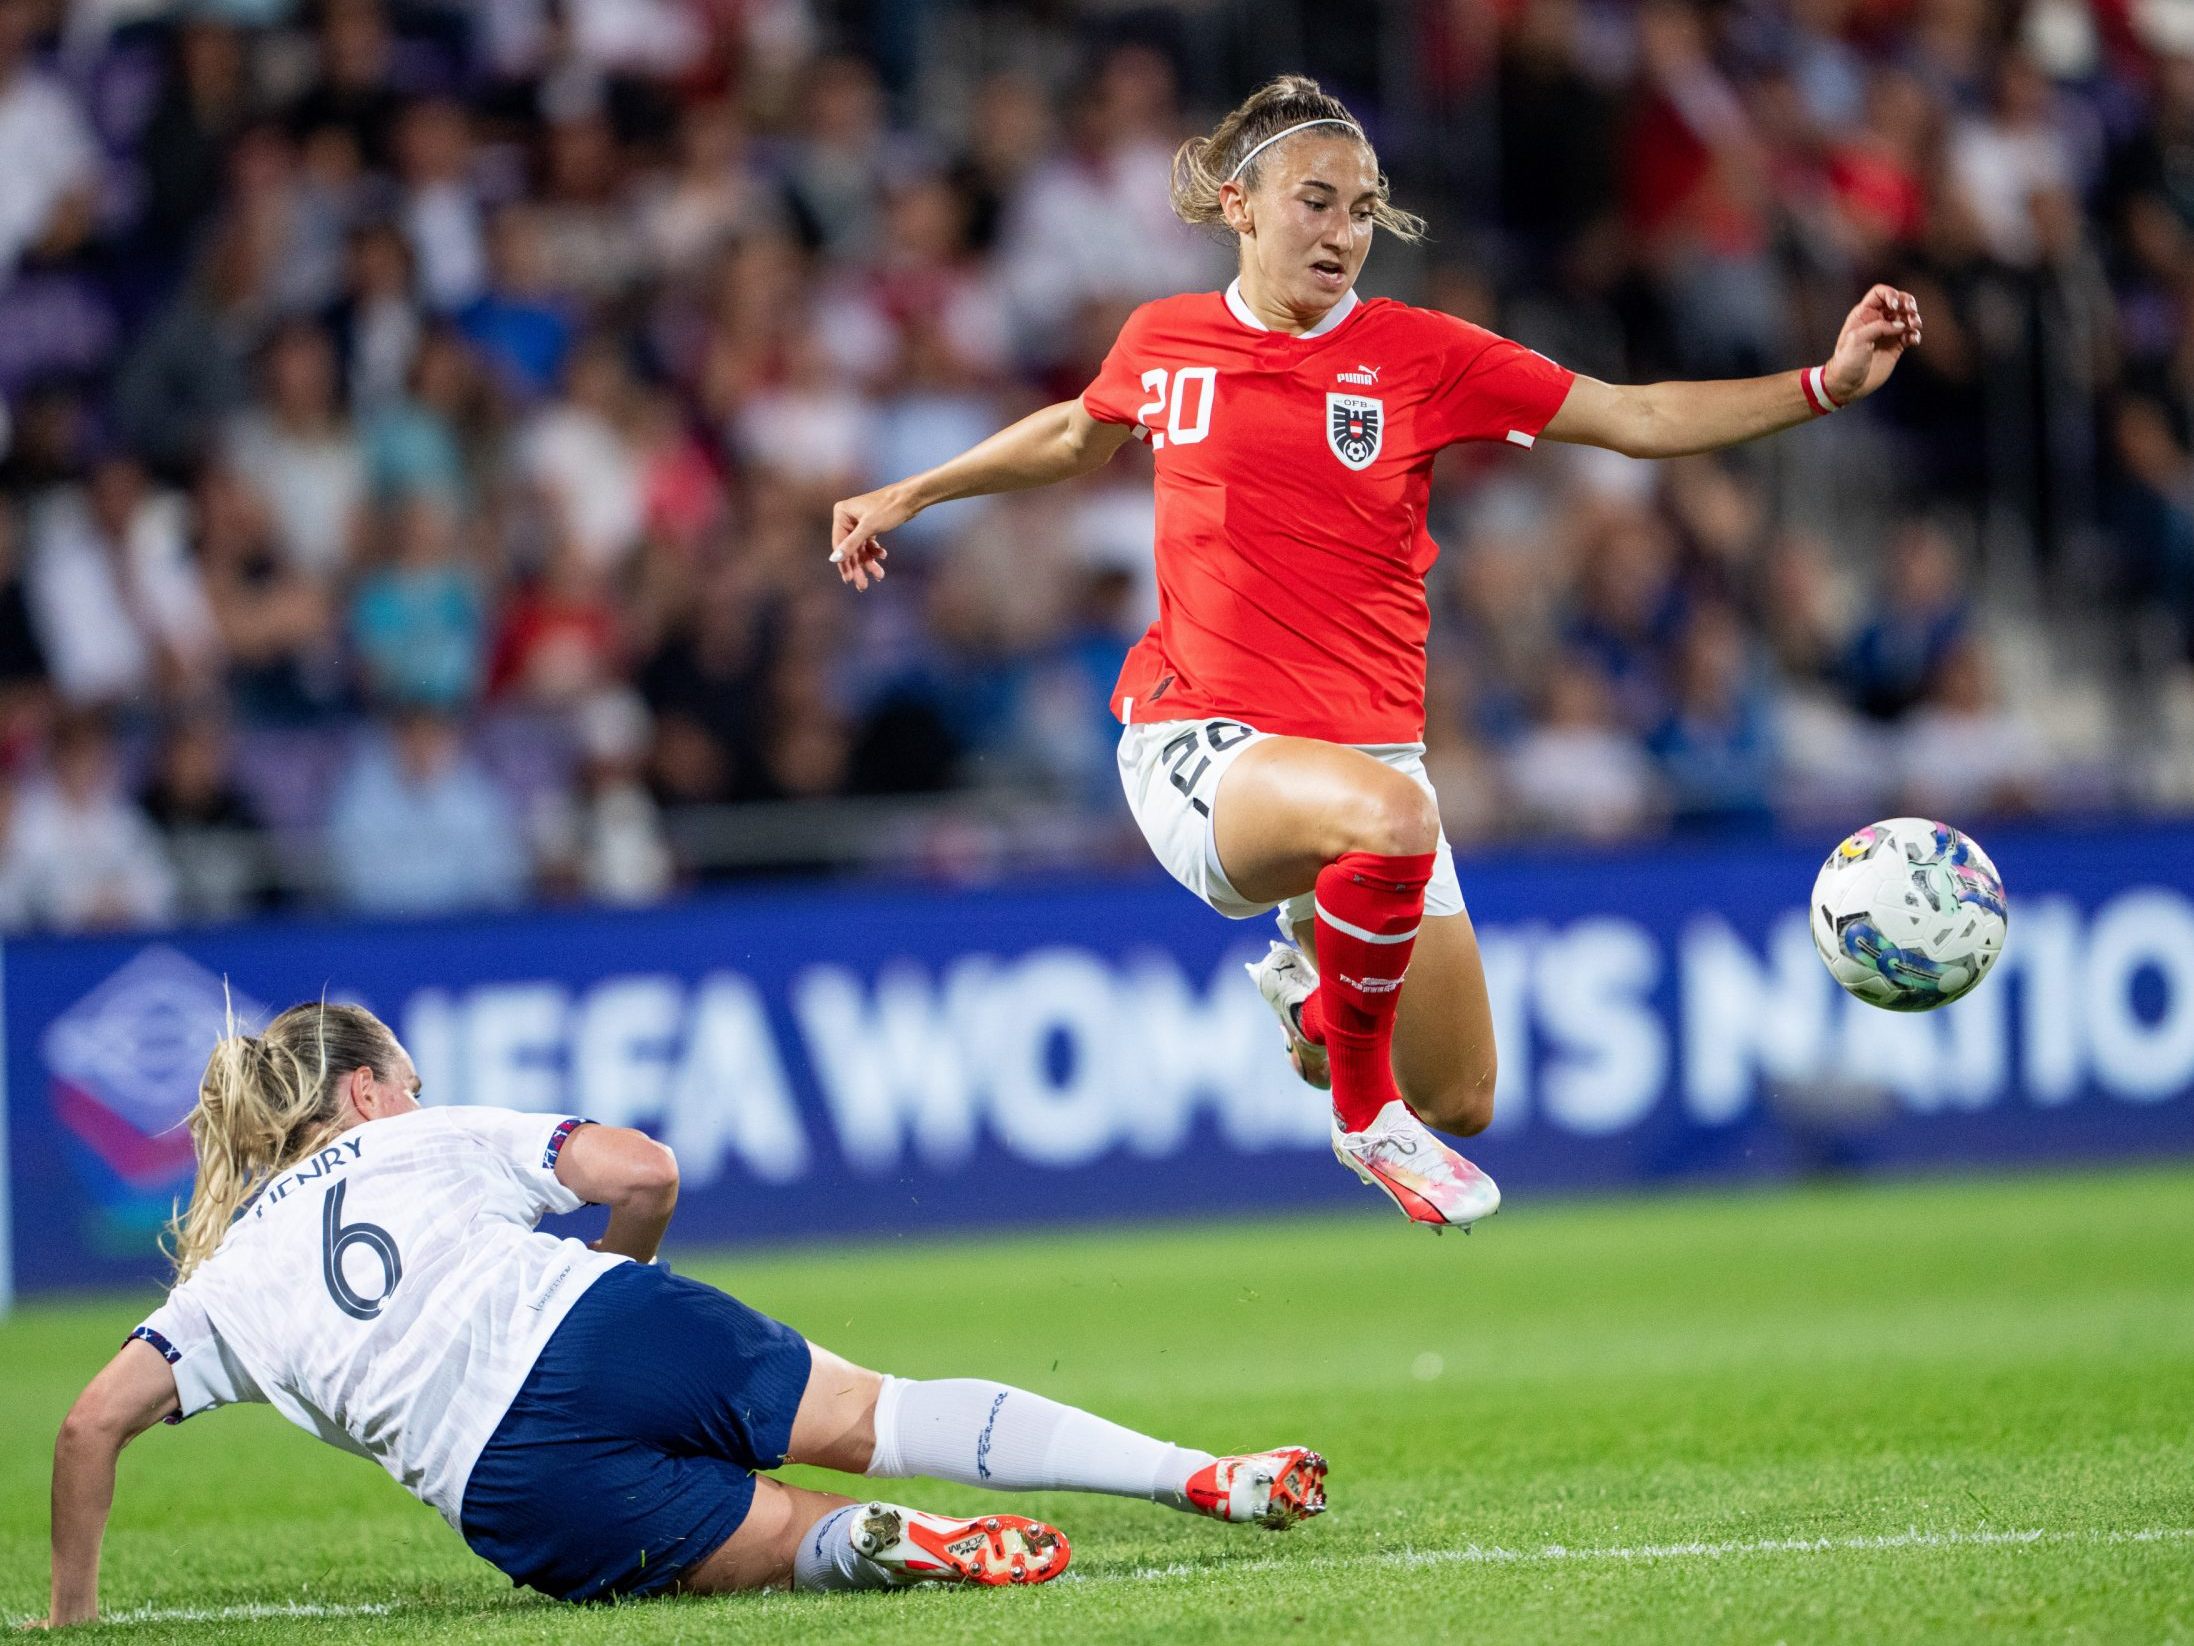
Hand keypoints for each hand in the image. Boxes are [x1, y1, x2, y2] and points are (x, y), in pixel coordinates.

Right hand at [829, 483, 918, 590]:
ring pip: (860, 548)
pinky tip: (883, 556)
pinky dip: (875, 552)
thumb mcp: (869, 528)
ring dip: (869, 562)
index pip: (839, 544)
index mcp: (842, 513)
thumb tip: (834, 559)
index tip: (849, 579)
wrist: (910, 498)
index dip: (844, 563)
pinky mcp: (870, 526)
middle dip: (858, 567)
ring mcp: (859, 522)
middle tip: (862, 585)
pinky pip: (868, 544)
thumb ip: (851, 545)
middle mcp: (848, 517)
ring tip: (879, 574)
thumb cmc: (888, 508)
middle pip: (850, 549)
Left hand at [1823, 284, 1920, 405]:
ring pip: (1907, 317)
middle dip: (1908, 303)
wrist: (1848, 385)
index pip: (1880, 293)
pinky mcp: (1896, 346)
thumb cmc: (1847, 361)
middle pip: (1898, 301)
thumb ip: (1880, 327)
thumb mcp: (1858, 339)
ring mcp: (1888, 333)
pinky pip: (1910, 335)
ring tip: (1914, 327)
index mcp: (1863, 314)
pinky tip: (1912, 341)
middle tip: (1911, 312)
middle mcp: (1877, 320)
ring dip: (1914, 319)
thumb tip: (1902, 325)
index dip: (1891, 294)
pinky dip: (1915, 335)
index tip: (1894, 306)